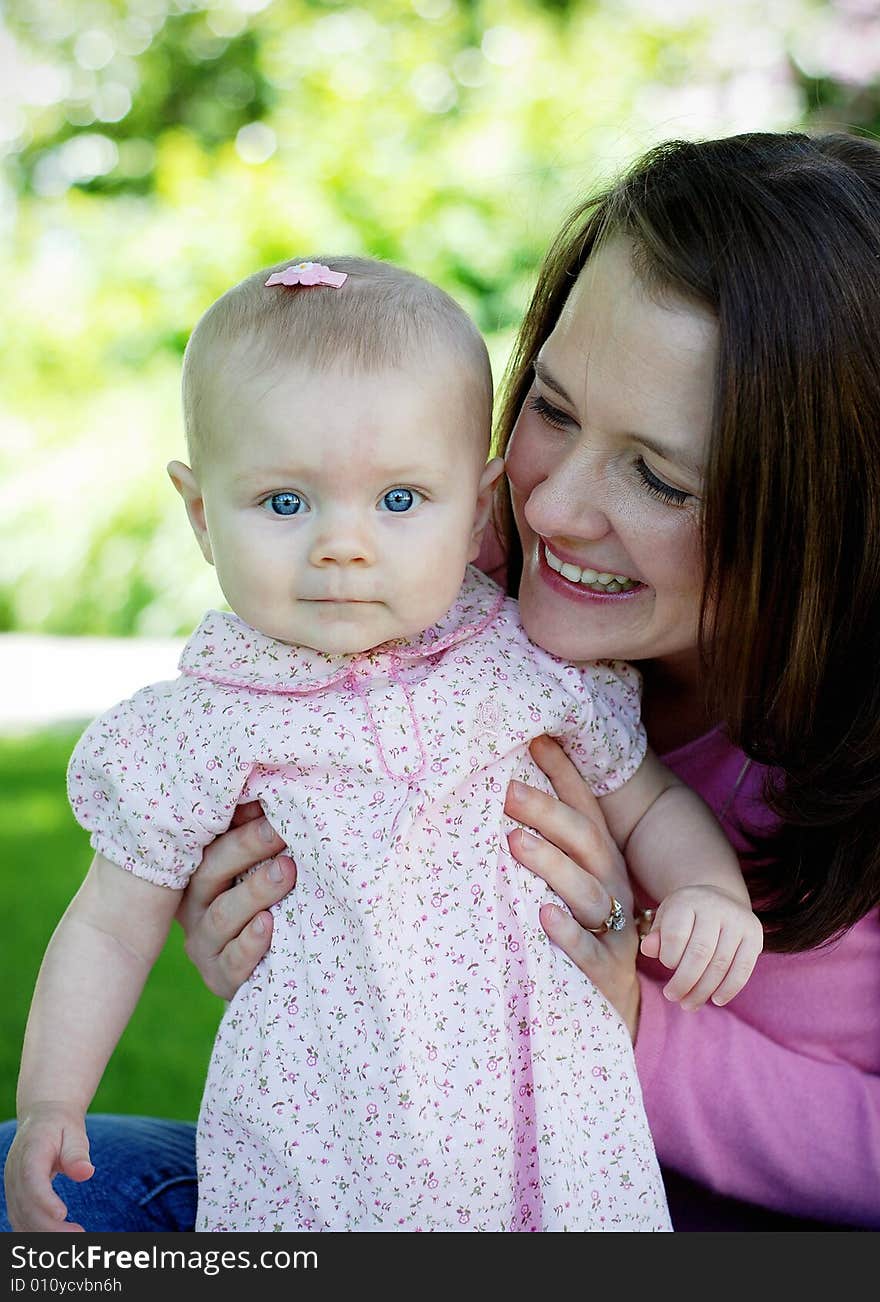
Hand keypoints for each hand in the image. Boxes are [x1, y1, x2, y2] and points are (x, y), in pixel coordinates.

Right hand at [5, 1105, 92, 1231]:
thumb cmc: (62, 1126)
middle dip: (49, 1226)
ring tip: (74, 1237)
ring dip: (43, 1233)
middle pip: (25, 1205)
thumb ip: (77, 1153)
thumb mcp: (74, 1131)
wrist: (42, 1118)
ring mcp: (11, 1185)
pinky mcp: (15, 1196)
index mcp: (30, 1151)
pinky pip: (19, 1219)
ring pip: (20, 1217)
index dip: (43, 1200)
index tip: (62, 1215)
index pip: (31, 1179)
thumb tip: (86, 1173)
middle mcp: (15, 1171)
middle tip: (79, 1234)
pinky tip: (57, 1237)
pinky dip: (34, 1232)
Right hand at [175, 802, 296, 998]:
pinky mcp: (220, 977)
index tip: (268, 803)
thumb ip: (258, 835)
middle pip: (211, 871)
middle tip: (280, 831)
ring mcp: (204, 944)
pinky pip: (233, 961)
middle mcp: (193, 905)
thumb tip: (270, 798)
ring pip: (223, 915)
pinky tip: (269, 924)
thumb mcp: (260, 867)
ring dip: (256, 892)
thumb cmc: (266, 900)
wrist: (268, 966)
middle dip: (248, 847)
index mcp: (198, 871)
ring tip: (285, 872)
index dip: (235, 822)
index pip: (207, 840)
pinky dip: (251, 943)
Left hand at [504, 735, 641, 1040]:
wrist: (610, 1009)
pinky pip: (587, 951)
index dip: (563, 774)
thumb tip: (500, 792)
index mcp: (600, 860)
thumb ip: (544, 846)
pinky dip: (566, 933)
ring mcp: (612, 928)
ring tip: (514, 842)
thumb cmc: (579, 933)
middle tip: (507, 790)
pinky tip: (542, 915)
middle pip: (584, 840)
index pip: (584, 809)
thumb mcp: (566, 885)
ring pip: (585, 890)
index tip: (535, 740)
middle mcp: (610, 886)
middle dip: (547, 813)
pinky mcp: (606, 970)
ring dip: (550, 864)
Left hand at [639, 885, 763, 1008]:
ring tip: (689, 1004)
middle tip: (673, 997)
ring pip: (721, 964)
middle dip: (684, 982)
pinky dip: (729, 989)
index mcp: (688, 900)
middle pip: (699, 953)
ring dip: (703, 990)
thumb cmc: (686, 916)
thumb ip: (656, 936)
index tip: (666, 966)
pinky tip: (716, 1000)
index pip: (675, 935)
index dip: (668, 958)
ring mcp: (738, 921)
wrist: (720, 900)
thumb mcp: (666, 919)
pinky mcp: (755, 935)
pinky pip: (743, 969)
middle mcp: (715, 907)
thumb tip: (648, 949)